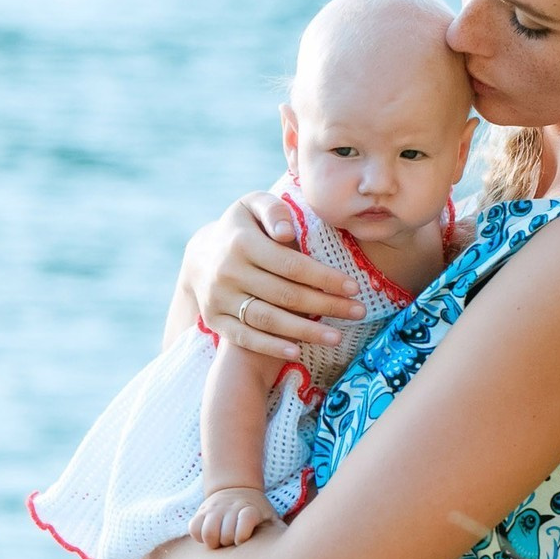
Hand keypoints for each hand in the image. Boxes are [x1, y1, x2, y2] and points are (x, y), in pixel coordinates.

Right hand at [188, 194, 366, 358]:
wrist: (201, 256)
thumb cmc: (242, 228)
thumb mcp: (253, 206)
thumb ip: (274, 211)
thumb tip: (286, 233)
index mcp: (241, 242)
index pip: (291, 265)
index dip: (324, 278)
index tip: (354, 287)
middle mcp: (228, 272)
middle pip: (285, 295)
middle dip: (326, 305)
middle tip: (358, 312)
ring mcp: (219, 298)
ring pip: (267, 319)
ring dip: (305, 332)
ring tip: (337, 338)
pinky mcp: (214, 319)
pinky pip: (245, 337)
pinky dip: (270, 347)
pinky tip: (297, 352)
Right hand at [189, 486, 280, 547]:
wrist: (237, 489)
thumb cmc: (258, 513)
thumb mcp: (271, 517)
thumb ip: (280, 531)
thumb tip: (292, 550)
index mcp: (251, 509)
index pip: (246, 519)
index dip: (243, 534)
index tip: (243, 540)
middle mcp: (232, 507)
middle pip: (226, 533)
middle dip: (229, 542)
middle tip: (233, 542)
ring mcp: (215, 509)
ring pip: (208, 532)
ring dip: (214, 541)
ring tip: (220, 541)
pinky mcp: (201, 512)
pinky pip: (193, 528)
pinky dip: (199, 536)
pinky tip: (208, 537)